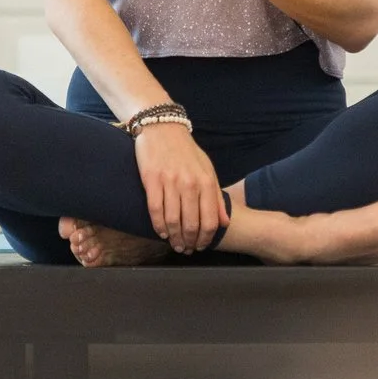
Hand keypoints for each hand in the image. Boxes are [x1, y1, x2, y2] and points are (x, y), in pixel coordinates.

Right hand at [134, 121, 225, 254]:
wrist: (163, 129)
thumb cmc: (187, 152)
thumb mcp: (208, 170)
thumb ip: (216, 197)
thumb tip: (225, 222)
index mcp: (206, 182)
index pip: (209, 221)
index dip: (206, 239)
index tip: (202, 246)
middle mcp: (189, 184)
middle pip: (191, 224)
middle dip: (190, 242)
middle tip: (187, 249)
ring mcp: (170, 182)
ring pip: (173, 221)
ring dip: (174, 238)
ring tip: (175, 244)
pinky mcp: (151, 180)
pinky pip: (155, 210)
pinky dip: (158, 226)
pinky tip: (161, 233)